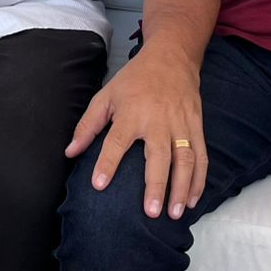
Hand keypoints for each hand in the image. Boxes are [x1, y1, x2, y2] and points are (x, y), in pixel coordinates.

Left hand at [65, 46, 207, 219]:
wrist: (172, 57)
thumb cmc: (135, 79)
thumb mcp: (106, 96)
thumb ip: (88, 125)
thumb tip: (70, 152)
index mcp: (132, 113)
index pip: (117, 141)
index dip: (107, 163)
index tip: (99, 185)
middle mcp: (158, 121)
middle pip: (159, 157)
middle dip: (156, 186)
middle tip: (151, 213)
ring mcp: (181, 125)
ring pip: (185, 160)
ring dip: (181, 188)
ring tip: (174, 214)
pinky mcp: (197, 127)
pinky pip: (201, 156)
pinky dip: (199, 180)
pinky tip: (192, 200)